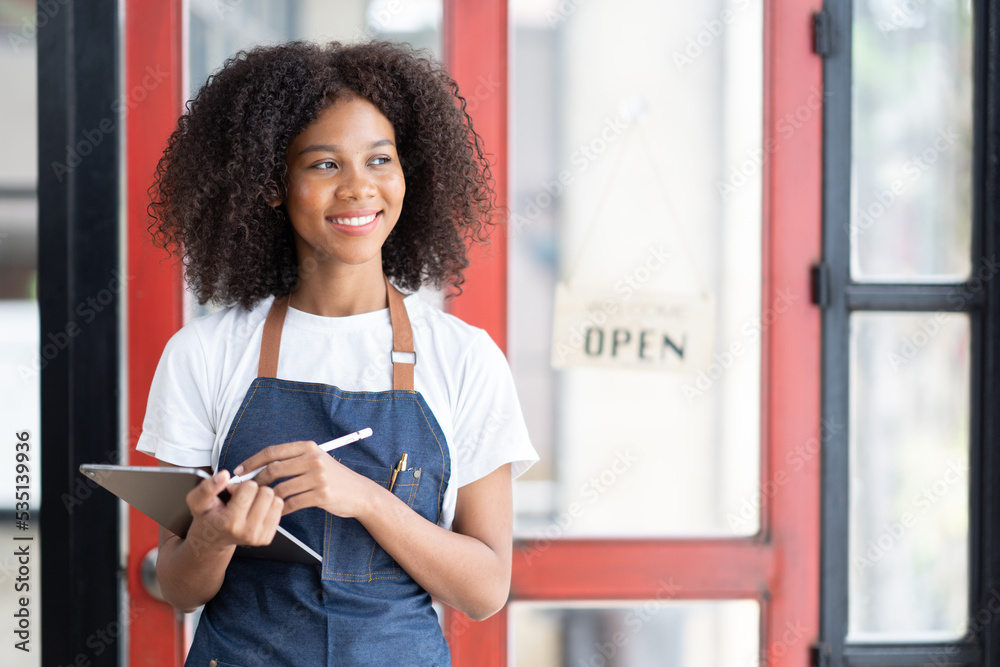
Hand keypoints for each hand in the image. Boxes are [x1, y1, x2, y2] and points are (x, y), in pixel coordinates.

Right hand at [184, 470, 283, 551]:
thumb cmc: (207, 516)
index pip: (250, 487)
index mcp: (231, 523)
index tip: (231, 493)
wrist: (213, 538)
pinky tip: (254, 511)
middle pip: (266, 492)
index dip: (240, 486)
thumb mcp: (197, 500)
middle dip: (253, 491)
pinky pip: (278, 509)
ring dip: (262, 498)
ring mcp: (259, 537)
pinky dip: (268, 506)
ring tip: (247, 505)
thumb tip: (224, 475)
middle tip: (240, 499)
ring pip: (276, 500)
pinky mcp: (268, 538)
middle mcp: (248, 532)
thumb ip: (208, 486)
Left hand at [235, 441, 379, 517]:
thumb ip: (292, 460)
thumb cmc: (333, 478)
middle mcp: (313, 459)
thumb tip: (259, 466)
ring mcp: (318, 477)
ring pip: (281, 489)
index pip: (273, 452)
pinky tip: (277, 513)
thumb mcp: (316, 460)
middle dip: (255, 481)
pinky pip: (292, 504)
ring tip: (260, 504)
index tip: (239, 471)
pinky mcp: (321, 495)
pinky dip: (281, 510)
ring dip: (267, 499)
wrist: (359, 493)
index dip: (252, 461)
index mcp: (308, 447)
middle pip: (274, 469)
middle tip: (245, 491)